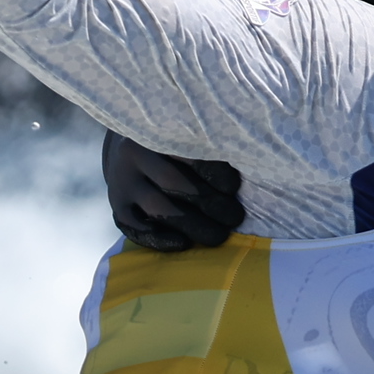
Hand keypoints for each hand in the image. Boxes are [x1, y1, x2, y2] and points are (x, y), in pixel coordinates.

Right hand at [104, 133, 246, 251]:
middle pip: (173, 183)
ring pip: (158, 208)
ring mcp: (122, 182)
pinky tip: (182, 245)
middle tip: (234, 217)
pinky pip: (135, 228)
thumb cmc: (176, 143)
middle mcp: (133, 154)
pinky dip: (159, 239)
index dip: (213, 171)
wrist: (128, 148)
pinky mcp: (117, 206)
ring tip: (219, 236)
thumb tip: (256, 161)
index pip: (185, 150)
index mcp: (155, 129)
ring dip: (191, 225)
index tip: (234, 187)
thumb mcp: (188, 131)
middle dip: (209, 204)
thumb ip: (212, 142)